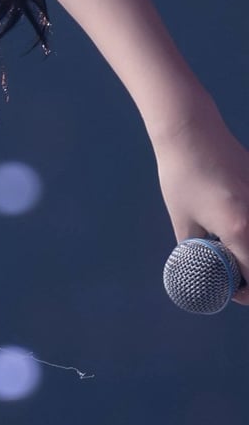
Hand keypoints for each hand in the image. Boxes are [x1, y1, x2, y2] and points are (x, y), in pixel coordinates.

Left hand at [150, 104, 248, 304]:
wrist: (191, 131)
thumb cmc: (182, 176)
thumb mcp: (183, 220)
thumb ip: (195, 248)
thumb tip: (201, 266)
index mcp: (240, 231)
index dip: (245, 292)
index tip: (235, 291)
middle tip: (239, 277)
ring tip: (236, 251)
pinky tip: (235, 222)